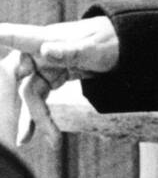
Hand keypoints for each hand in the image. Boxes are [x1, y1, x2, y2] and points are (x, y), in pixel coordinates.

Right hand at [0, 17, 118, 146]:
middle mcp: (40, 51)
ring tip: (41, 140)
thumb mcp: (94, 49)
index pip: (15, 37)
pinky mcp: (52, 76)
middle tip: (23, 130)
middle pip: (18, 77)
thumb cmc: (110, 41)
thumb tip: (45, 50)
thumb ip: (70, 51)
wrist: (125, 45)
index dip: (0, 39)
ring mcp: (44, 64)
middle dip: (19, 104)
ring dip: (34, 117)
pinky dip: (40, 115)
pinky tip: (38, 134)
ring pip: (30, 93)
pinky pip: (39, 97)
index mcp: (46, 38)